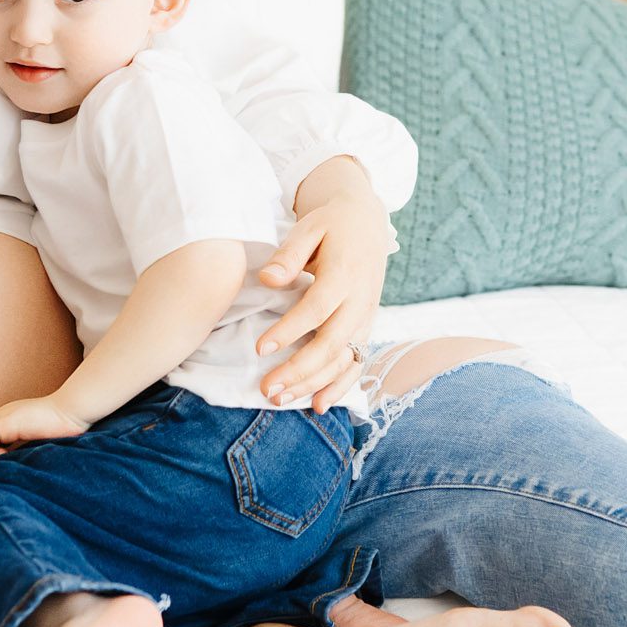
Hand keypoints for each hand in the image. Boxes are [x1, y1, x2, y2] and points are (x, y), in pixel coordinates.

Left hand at [0, 394, 95, 460]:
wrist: (74, 411)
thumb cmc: (65, 427)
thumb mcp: (38, 437)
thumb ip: (24, 444)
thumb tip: (13, 466)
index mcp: (9, 418)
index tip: (4, 458)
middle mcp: (3, 415)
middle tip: (2, 458)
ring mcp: (4, 417)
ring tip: (5, 457)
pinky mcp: (8, 422)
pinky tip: (9, 454)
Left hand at [255, 162, 390, 410]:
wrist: (366, 221)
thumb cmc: (331, 224)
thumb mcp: (309, 227)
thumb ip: (289, 254)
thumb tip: (267, 280)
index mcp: (345, 273)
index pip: (317, 308)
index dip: (290, 331)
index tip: (259, 348)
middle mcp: (360, 300)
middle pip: (331, 343)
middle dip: (299, 370)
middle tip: (267, 389)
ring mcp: (366, 316)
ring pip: (343, 359)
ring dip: (313, 383)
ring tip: (280, 399)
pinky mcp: (366, 326)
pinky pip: (356, 362)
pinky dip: (339, 386)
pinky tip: (316, 405)